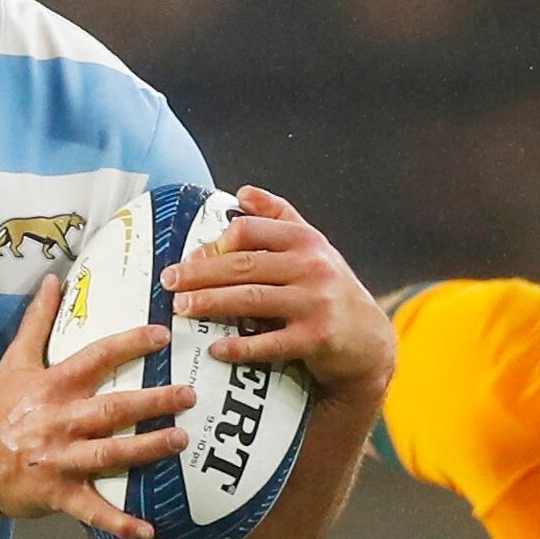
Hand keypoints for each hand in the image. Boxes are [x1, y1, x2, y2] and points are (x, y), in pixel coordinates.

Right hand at [0, 274, 192, 538]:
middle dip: (153, 402)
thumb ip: (37, 321)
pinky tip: (149, 530)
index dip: (129, 344)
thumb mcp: (15, 362)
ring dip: (147, 449)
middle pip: (113, 408)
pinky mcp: (59, 493)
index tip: (162, 335)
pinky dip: (119, 522)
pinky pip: (93, 509)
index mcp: (53, 386)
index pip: (96, 358)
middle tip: (188, 396)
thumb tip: (55, 279)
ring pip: (110, 453)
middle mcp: (60, 421)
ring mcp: (61, 459)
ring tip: (181, 441)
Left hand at [161, 188, 394, 406]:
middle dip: (201, 273)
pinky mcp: (316, 339)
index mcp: (305, 240)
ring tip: (181, 308)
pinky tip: (215, 348)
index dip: (214, 244)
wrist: (369, 342)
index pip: (250, 231)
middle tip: (169, 282)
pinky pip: (270, 343)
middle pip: (244, 265)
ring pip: (252, 299)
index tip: (189, 258)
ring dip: (211, 303)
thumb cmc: (332, 291)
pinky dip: (240, 346)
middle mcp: (312, 267)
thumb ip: (280, 217)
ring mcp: (315, 303)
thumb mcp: (314, 247)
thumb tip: (244, 191)